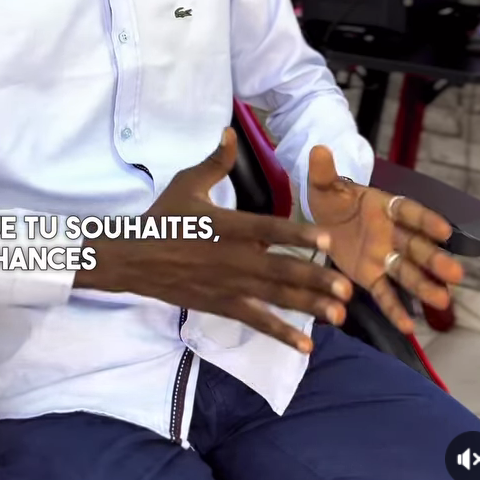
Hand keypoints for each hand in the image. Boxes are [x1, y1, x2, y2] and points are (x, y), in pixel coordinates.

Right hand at [74, 128, 352, 352]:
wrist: (133, 258)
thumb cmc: (163, 219)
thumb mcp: (187, 184)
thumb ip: (215, 162)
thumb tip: (230, 132)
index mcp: (228, 226)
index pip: (269, 230)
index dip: (298, 235)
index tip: (327, 241)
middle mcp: (234, 258)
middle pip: (281, 270)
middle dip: (316, 280)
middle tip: (347, 289)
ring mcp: (230, 285)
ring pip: (275, 298)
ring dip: (309, 307)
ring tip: (338, 315)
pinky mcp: (223, 305)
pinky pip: (257, 321)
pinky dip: (281, 334)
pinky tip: (306, 346)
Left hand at [306, 145, 463, 333]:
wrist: (321, 221)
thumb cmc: (331, 200)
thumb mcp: (324, 186)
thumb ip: (324, 173)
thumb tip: (319, 149)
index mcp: (385, 207)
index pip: (410, 213)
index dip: (427, 222)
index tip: (445, 232)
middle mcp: (391, 233)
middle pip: (416, 248)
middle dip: (434, 260)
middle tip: (455, 274)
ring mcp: (384, 257)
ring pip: (407, 272)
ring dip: (424, 286)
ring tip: (443, 301)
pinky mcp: (371, 276)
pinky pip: (385, 294)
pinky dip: (395, 310)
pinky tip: (410, 327)